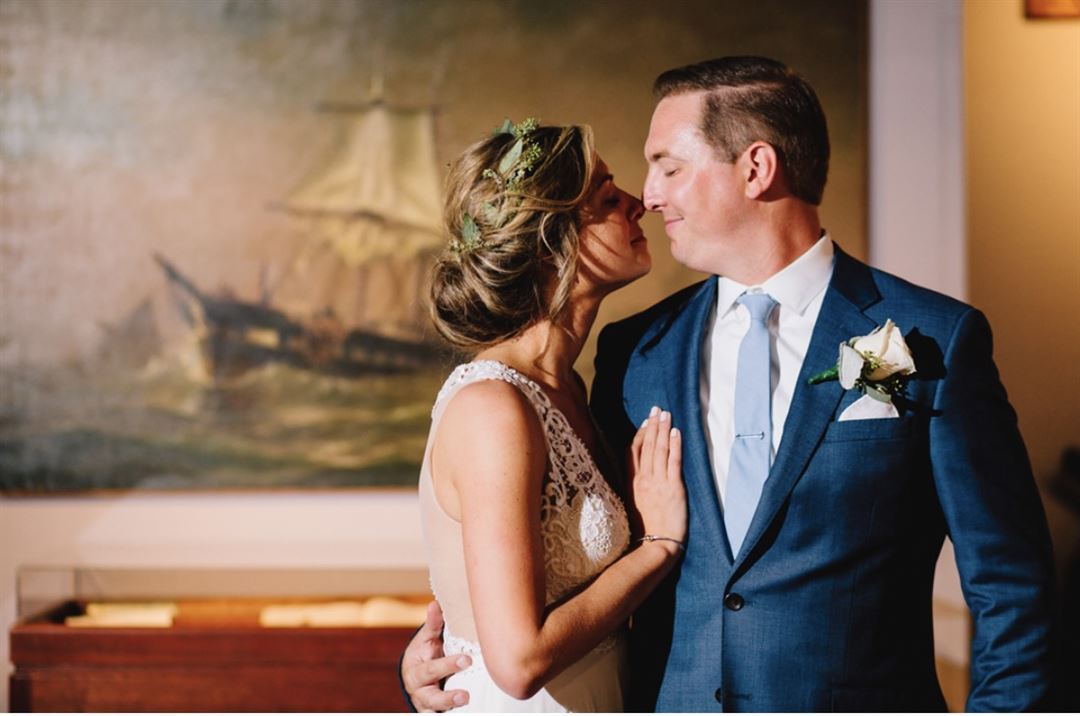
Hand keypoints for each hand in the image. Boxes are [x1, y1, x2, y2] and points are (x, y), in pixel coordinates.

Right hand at [401, 601, 471, 711]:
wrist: (414, 675)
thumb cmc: (425, 653)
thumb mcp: (426, 640)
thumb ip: (433, 625)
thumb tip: (435, 604)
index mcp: (416, 668)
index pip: (431, 668)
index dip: (449, 665)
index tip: (467, 660)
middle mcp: (418, 689)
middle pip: (432, 694)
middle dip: (448, 695)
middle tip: (466, 694)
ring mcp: (425, 702)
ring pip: (435, 708)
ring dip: (449, 707)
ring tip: (466, 702)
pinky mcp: (432, 711)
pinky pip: (439, 714)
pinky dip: (447, 714)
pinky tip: (465, 712)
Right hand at [629, 406, 685, 547]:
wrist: (655, 546)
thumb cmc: (646, 531)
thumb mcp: (633, 506)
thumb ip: (635, 489)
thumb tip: (639, 478)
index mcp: (632, 483)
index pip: (633, 453)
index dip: (639, 435)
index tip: (644, 423)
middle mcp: (643, 479)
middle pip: (646, 446)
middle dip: (652, 426)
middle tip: (657, 409)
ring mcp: (658, 482)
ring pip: (658, 449)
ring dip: (662, 429)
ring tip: (666, 414)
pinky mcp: (673, 487)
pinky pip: (673, 461)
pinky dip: (674, 445)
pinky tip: (676, 432)